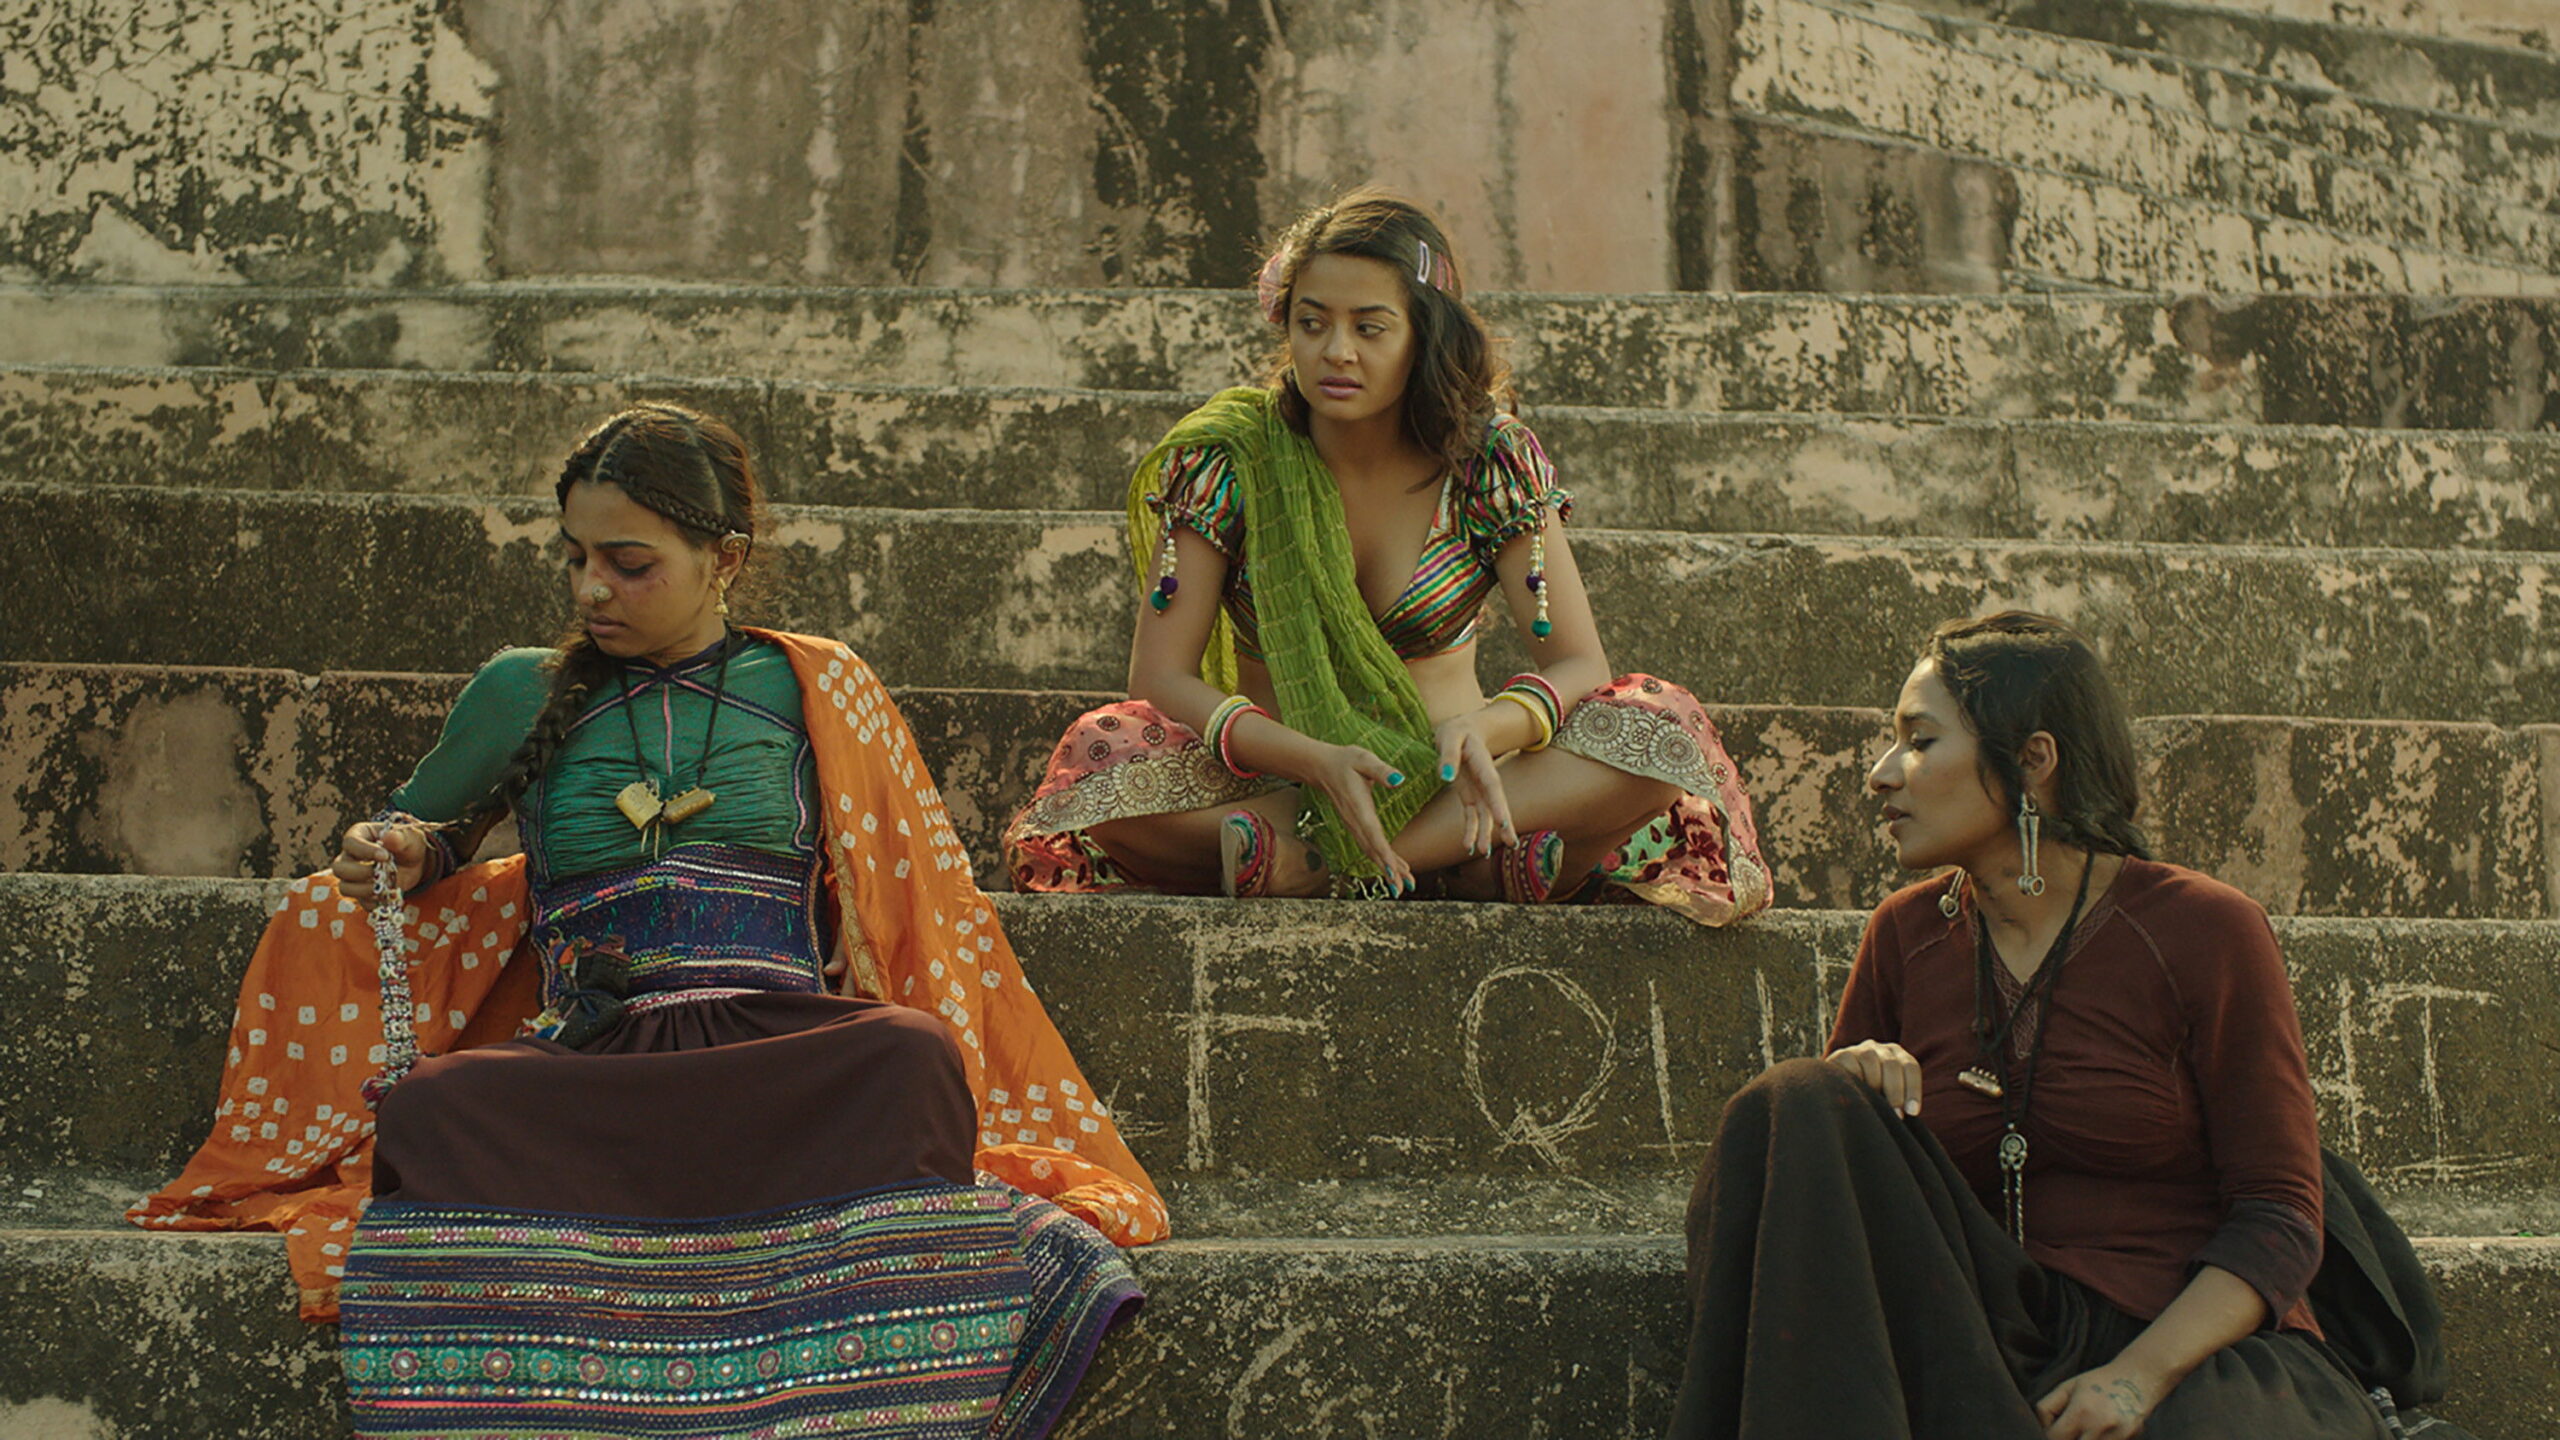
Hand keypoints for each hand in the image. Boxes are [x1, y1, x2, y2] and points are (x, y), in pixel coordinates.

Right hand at [332, 821, 426, 900]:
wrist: (416, 862)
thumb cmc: (409, 843)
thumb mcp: (410, 837)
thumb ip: (400, 837)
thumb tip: (388, 836)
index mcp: (359, 835)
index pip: (350, 843)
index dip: (364, 851)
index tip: (384, 856)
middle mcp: (350, 856)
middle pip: (339, 868)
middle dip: (360, 873)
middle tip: (380, 873)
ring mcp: (354, 876)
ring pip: (345, 887)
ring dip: (364, 890)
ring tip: (383, 886)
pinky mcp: (363, 892)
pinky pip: (360, 901)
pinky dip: (373, 902)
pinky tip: (387, 897)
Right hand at [1295, 743, 1413, 892]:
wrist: (1323, 767)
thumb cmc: (1346, 761)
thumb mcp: (1364, 759)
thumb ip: (1381, 771)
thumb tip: (1399, 780)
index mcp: (1359, 808)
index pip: (1373, 834)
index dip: (1383, 854)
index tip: (1392, 871)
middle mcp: (1355, 822)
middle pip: (1372, 850)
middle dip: (1387, 870)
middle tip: (1402, 887)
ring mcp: (1354, 826)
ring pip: (1371, 852)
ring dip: (1386, 869)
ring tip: (1402, 884)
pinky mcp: (1356, 826)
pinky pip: (1369, 846)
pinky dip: (1381, 859)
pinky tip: (1394, 868)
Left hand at [1433, 712, 1517, 856]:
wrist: (1463, 730)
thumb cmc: (1456, 731)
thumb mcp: (1449, 736)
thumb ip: (1448, 755)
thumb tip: (1446, 777)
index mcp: (1483, 762)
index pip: (1492, 785)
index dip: (1497, 803)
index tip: (1502, 821)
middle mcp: (1485, 779)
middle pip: (1495, 803)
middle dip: (1502, 823)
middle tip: (1510, 842)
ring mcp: (1479, 789)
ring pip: (1486, 814)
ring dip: (1485, 833)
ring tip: (1485, 852)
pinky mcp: (1470, 795)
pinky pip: (1473, 815)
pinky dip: (1472, 830)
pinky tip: (1469, 847)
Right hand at [1825, 1039, 1923, 1116]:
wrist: (1835, 1094)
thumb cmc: (1869, 1098)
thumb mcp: (1888, 1097)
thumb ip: (1900, 1100)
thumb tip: (1911, 1112)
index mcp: (1896, 1055)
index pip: (1910, 1067)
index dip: (1913, 1089)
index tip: (1913, 1112)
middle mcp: (1879, 1048)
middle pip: (1893, 1065)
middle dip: (1896, 1092)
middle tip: (1896, 1115)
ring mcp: (1859, 1049)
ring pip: (1872, 1063)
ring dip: (1874, 1086)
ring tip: (1873, 1103)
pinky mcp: (1841, 1055)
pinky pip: (1853, 1067)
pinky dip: (1857, 1081)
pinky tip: (1856, 1094)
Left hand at [2037, 1362, 2159, 1439]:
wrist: (2138, 1378)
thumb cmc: (2098, 1382)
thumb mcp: (2068, 1387)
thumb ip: (2048, 1407)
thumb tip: (2040, 1428)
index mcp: (2081, 1411)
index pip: (2054, 1438)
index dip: (2048, 1435)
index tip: (2052, 1428)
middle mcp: (2100, 1427)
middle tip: (2069, 1429)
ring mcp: (2117, 1437)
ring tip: (2083, 1429)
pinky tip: (2099, 1431)